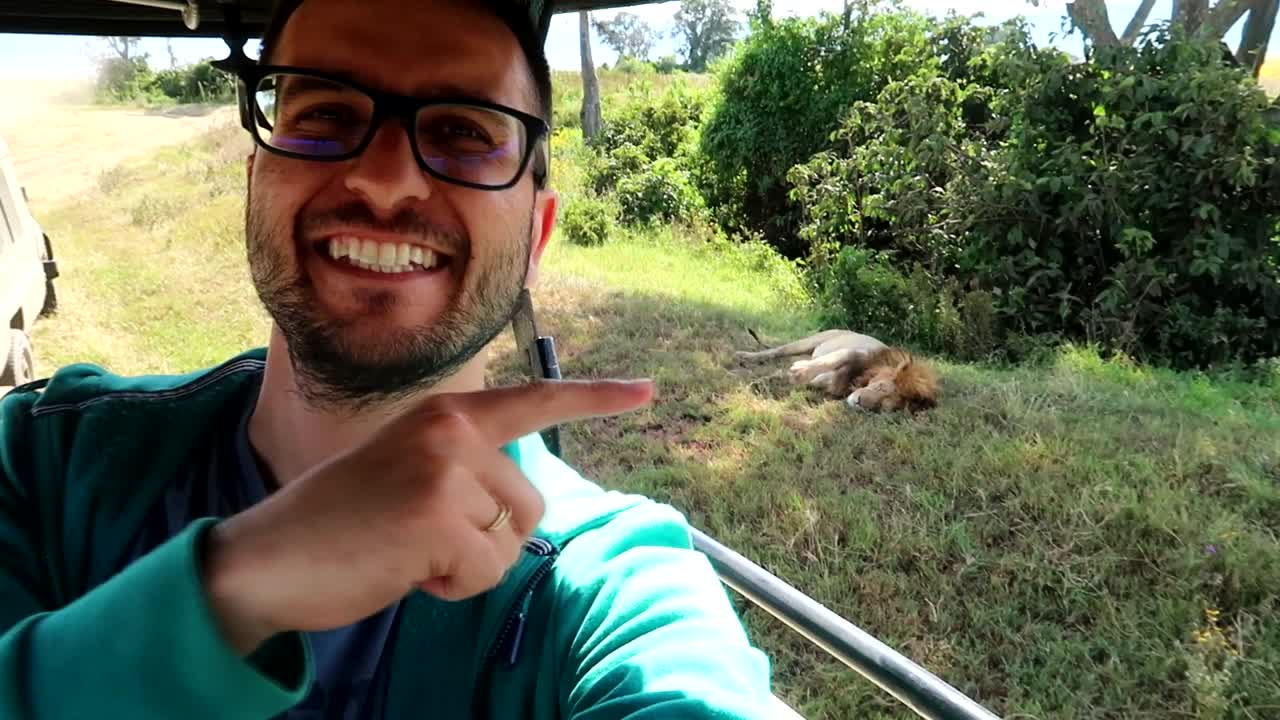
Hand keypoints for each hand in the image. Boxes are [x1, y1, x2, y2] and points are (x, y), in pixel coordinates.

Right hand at [201, 379, 655, 654]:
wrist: (270, 556)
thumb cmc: (344, 522)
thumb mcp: (411, 472)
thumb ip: (467, 470)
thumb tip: (524, 502)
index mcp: (447, 413)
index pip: (535, 399)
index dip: (597, 398)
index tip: (647, 392)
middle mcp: (452, 429)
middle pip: (530, 504)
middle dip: (487, 538)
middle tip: (418, 535)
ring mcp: (445, 470)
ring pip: (509, 542)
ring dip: (467, 563)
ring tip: (408, 549)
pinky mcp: (438, 517)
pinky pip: (486, 572)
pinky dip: (452, 586)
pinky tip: (404, 569)